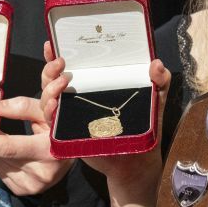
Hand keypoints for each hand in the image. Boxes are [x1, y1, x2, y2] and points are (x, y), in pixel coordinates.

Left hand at [0, 93, 71, 195]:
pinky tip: (16, 155)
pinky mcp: (25, 191)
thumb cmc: (60, 128)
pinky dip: (1, 160)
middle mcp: (41, 172)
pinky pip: (0, 172)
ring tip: (16, 141)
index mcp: (48, 150)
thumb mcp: (48, 112)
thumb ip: (23, 107)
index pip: (7, 147)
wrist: (74, 157)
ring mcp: (33, 185)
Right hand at [40, 51, 170, 189]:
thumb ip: (159, 80)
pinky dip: (50, 111)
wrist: (138, 162)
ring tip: (62, 82)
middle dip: (50, 69)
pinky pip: (53, 120)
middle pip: (52, 79)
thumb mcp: (155, 99)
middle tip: (60, 62)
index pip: (72, 66)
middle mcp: (78, 97)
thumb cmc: (147, 128)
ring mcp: (71, 115)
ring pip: (48, 98)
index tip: (51, 44)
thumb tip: (156, 63)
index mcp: (95, 84)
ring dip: (49, 88)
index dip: (56, 56)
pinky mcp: (68, 132)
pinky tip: (56, 105)